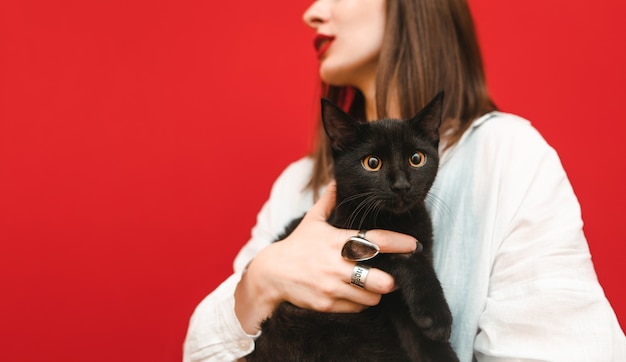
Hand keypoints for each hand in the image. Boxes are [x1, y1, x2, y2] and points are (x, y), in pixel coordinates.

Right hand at [234, 181, 417, 332]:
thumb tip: (337, 180)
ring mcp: (333, 287)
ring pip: (373, 297)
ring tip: (373, 285)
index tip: (414, 245)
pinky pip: (358, 308)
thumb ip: (328, 201)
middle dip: (392, 279)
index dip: (400, 244)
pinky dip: (361, 303)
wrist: (272, 274)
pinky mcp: (328, 305)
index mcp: (339, 241)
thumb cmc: (297, 245)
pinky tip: (357, 294)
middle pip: (382, 280)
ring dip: (377, 292)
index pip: (377, 242)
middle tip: (393, 275)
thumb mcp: (312, 220)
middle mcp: (338, 265)